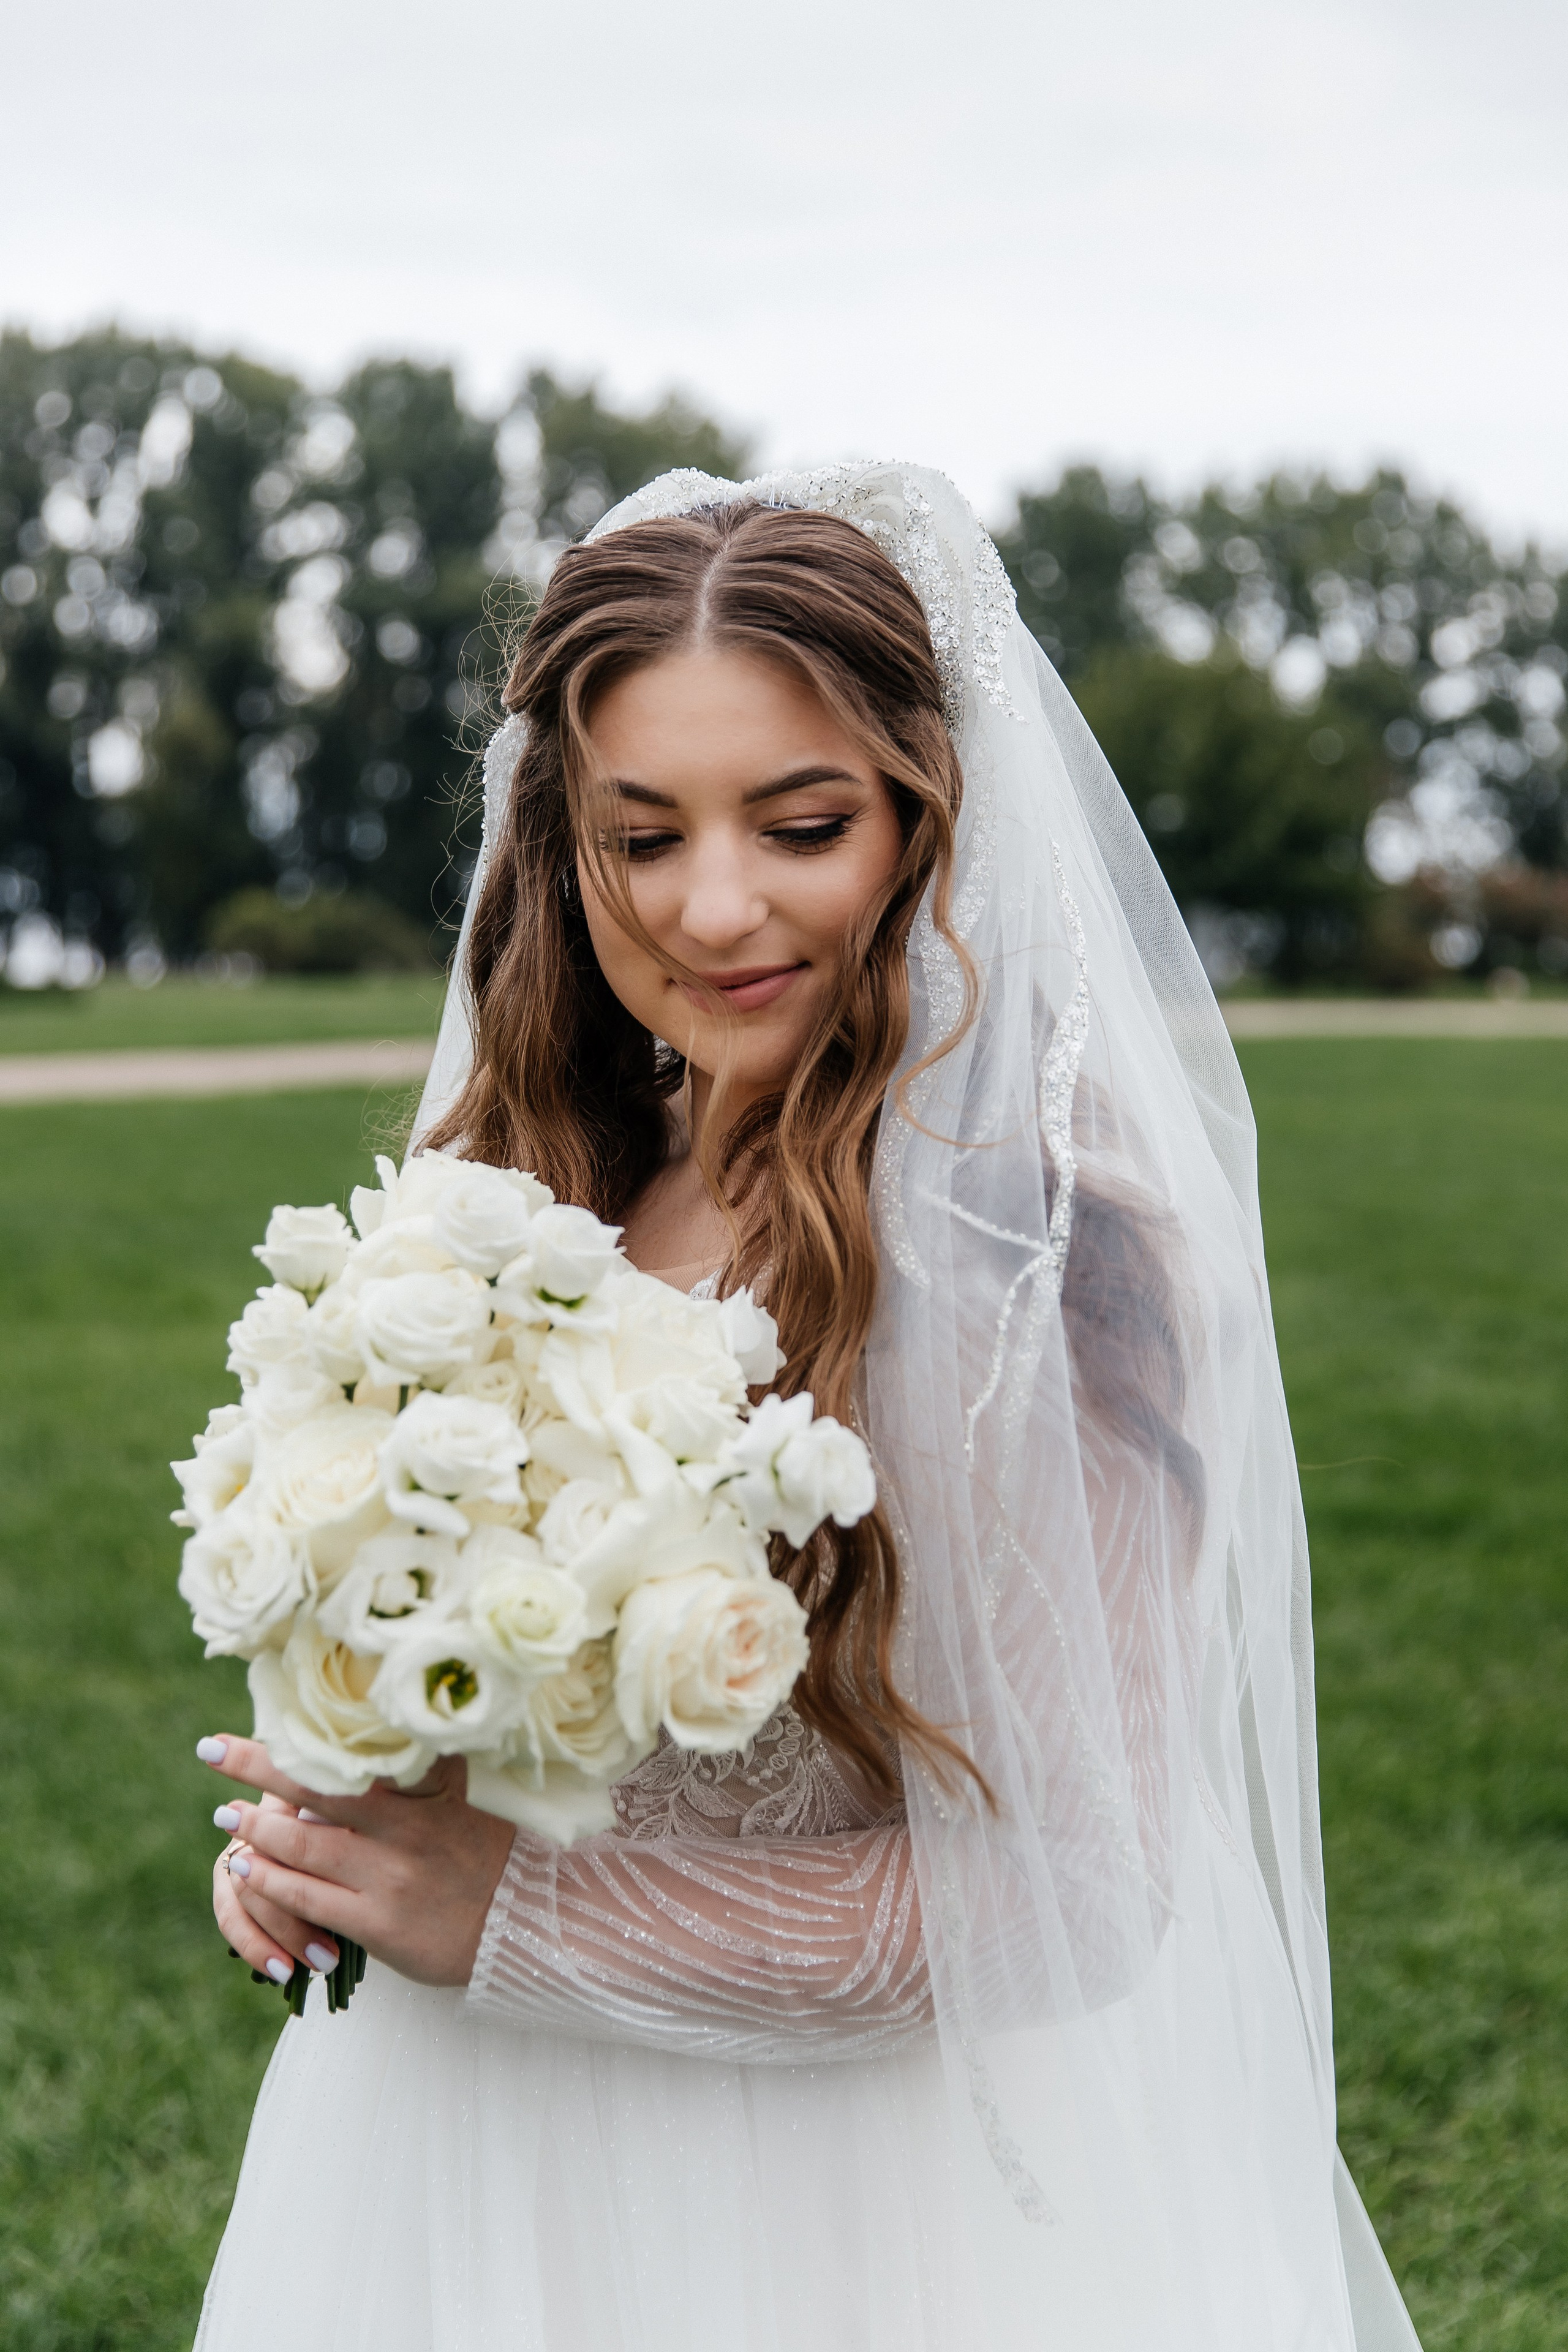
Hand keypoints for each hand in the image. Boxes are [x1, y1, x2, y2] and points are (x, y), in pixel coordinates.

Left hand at [200, 1735, 516, 1988]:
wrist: (525, 1928)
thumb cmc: (481, 1856)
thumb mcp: (460, 1800)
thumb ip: (415, 1773)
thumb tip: (359, 1738)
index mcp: (429, 1790)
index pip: (362, 1749)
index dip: (310, 1727)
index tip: (270, 1706)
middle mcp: (410, 1827)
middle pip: (319, 1786)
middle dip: (258, 1765)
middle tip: (212, 1750)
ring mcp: (393, 1876)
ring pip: (303, 1844)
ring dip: (253, 1827)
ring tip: (224, 1813)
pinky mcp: (380, 1923)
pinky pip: (307, 1897)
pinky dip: (268, 1879)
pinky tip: (243, 1867)